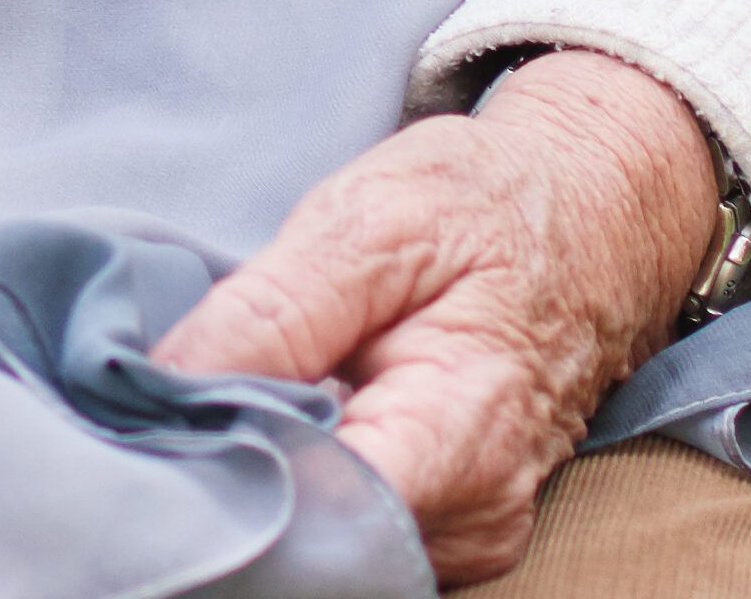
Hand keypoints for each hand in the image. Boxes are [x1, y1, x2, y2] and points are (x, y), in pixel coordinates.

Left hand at [152, 52, 727, 587]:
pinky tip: (280, 417)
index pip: (325, 517)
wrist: (588, 218)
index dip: (231, 475)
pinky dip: (299, 478)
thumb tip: (162, 384)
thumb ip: (270, 313)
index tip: (163, 417)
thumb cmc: (483, 208)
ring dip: (263, 475)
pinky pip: (349, 527)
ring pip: (325, 541)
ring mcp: (467, 535)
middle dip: (233, 474)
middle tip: (176, 397)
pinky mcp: (448, 530)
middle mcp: (475, 517)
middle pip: (316, 540)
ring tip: (240, 393)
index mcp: (462, 437)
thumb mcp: (367, 221)